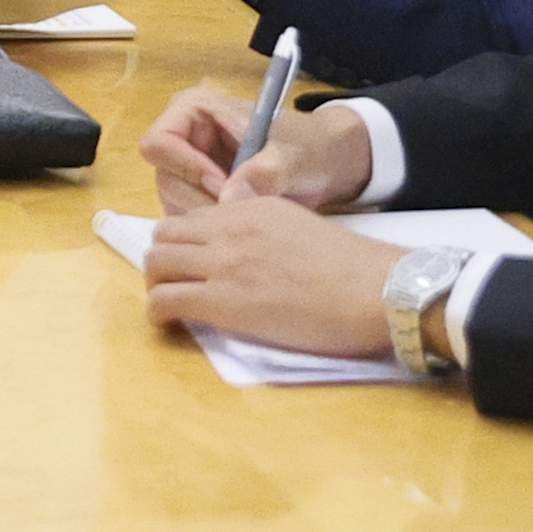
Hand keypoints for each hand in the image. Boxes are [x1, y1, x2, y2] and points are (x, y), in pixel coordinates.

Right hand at [139, 80, 374, 210]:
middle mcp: (183, 136)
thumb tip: (230, 198)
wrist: (329, 162)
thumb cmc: (309, 146)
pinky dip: (211, 228)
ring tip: (246, 218)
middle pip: (165, 177)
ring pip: (174, 201)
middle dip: (201, 200)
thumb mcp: (292, 155)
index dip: (188, 169)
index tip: (226, 187)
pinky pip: (188, 217)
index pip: (159, 143)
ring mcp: (188, 166)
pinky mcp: (198, 192)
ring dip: (207, 218)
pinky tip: (242, 226)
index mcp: (194, 110)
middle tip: (240, 212)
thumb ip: (265, 172)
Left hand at [139, 192, 397, 360]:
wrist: (376, 290)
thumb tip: (241, 216)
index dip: (188, 242)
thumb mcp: (300, 224)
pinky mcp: (222, 300)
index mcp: (252, 208)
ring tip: (171, 303)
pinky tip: (167, 323)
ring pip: (156, 263)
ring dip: (156, 283)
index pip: (195, 218)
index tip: (193, 263)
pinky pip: (165, 300)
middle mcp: (230, 229)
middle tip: (175, 283)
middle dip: (163, 259)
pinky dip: (157, 312)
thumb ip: (263, 220)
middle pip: (165, 235)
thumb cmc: (353, 269)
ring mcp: (223, 263)